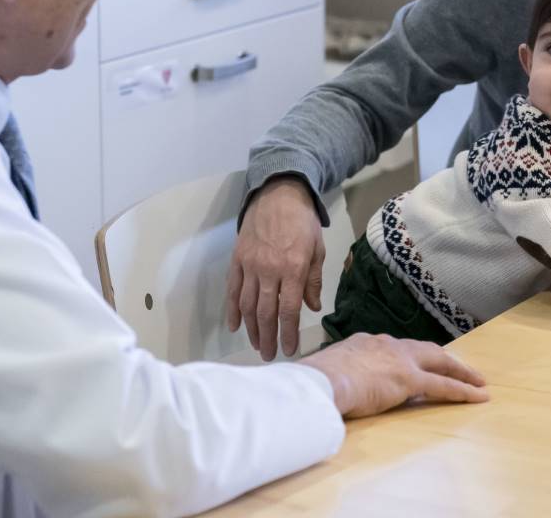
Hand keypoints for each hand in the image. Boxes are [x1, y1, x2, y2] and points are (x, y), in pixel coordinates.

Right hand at [227, 176, 324, 360]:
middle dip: (268, 337)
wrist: (278, 194)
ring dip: (251, 328)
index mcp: (293, 268)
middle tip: (269, 356)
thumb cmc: (302, 222)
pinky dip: (233, 309)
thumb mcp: (317, 249)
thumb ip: (313, 280)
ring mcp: (250, 265)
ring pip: (248, 304)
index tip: (289, 350)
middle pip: (266, 312)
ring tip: (255, 345)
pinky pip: (233, 289)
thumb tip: (312, 308)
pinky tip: (234, 326)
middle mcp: (270, 269)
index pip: (289, 309)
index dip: (289, 333)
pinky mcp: (237, 259)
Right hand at [299, 333, 488, 417]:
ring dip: (461, 371)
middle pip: (425, 349)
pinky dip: (463, 390)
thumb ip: (340, 375)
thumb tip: (336, 388)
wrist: (320, 381)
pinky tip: (477, 396)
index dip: (410, 357)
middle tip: (461, 367)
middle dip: (445, 358)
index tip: (417, 363)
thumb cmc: (316, 382)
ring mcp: (400, 360)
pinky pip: (444, 386)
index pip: (395, 349)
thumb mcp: (328, 372)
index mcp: (366, 343)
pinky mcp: (410, 379)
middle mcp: (387, 345)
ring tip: (478, 381)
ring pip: (440, 362)